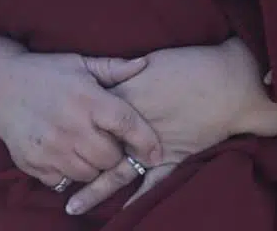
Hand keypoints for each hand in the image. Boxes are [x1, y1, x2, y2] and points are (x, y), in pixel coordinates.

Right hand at [0, 38, 161, 189]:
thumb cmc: (45, 72)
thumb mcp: (79, 63)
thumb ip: (113, 68)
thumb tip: (145, 64)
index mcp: (86, 98)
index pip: (126, 123)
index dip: (146, 140)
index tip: (157, 152)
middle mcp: (70, 126)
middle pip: (111, 157)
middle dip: (117, 153)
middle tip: (112, 143)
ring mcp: (52, 148)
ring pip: (90, 173)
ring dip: (96, 165)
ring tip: (90, 147)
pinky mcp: (36, 165)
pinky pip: (65, 181)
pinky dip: (71, 173)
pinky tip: (68, 154)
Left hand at [66, 38, 276, 214]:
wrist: (229, 81)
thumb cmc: (192, 65)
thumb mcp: (152, 62)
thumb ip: (125, 72)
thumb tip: (103, 77)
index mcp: (128, 96)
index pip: (90, 113)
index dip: (70, 123)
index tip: (47, 129)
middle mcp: (134, 124)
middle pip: (96, 145)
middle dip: (74, 159)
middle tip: (49, 173)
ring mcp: (153, 145)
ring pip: (116, 171)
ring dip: (94, 188)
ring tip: (70, 205)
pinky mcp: (173, 157)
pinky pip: (150, 185)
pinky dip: (135, 201)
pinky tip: (119, 218)